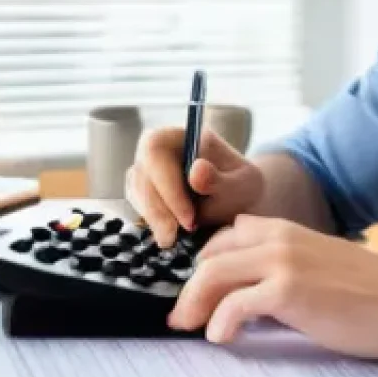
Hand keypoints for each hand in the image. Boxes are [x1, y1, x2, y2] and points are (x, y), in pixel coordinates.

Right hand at [125, 127, 264, 246]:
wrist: (241, 204)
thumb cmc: (242, 189)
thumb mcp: (241, 184)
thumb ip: (219, 179)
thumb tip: (196, 169)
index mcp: (182, 136)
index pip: (157, 150)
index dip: (167, 184)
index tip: (188, 217)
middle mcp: (159, 150)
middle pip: (141, 173)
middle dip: (156, 209)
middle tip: (174, 237)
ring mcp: (148, 170)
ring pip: (136, 192)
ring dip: (152, 219)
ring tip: (173, 240)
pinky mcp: (144, 193)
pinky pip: (138, 206)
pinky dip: (151, 224)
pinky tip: (169, 237)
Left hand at [168, 214, 377, 358]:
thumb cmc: (374, 295)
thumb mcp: (322, 267)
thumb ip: (287, 270)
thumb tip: (254, 298)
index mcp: (288, 230)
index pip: (229, 234)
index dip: (207, 261)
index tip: (197, 288)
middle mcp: (280, 238)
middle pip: (213, 253)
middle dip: (191, 284)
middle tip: (181, 314)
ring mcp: (282, 262)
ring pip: (214, 273)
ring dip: (194, 302)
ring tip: (188, 327)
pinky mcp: (288, 291)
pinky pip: (235, 304)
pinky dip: (220, 322)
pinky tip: (220, 338)